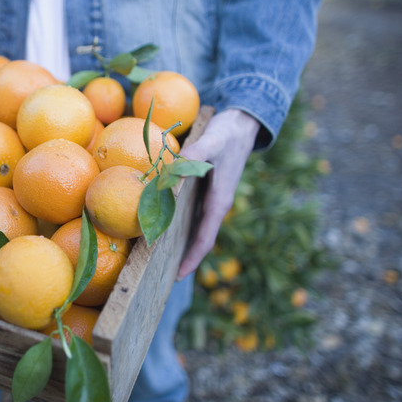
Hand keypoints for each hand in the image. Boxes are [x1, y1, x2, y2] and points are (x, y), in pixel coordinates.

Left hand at [176, 109, 258, 279]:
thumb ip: (195, 155)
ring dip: (180, 245)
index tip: (178, 275)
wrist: (242, 123)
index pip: (205, 237)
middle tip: (160, 278)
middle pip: (199, 239)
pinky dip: (179, 225)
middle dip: (183, 259)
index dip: (192, 258)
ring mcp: (212, 200)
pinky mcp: (207, 192)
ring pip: (195, 229)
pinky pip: (192, 215)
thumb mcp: (212, 141)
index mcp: (219, 200)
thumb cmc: (228, 133)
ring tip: (158, 261)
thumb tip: (175, 168)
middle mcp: (216, 205)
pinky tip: (162, 227)